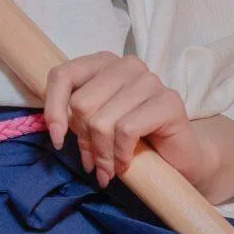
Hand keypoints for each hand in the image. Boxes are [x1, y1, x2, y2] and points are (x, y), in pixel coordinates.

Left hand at [43, 52, 203, 189]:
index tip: (58, 140)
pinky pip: (126, 130)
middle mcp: (128, 65)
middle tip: (94, 162)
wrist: (180, 160)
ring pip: (102, 121)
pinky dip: (120, 155)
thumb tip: (56, 130)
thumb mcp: (96, 127)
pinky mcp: (168, 101)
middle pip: (82, 104)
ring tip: (108, 169)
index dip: (53, 110)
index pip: (63, 75)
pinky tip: (124, 166)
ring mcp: (150, 81)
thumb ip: (76, 119)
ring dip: (102, 155)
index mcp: (105, 64)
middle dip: (84, 141)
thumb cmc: (134, 142)